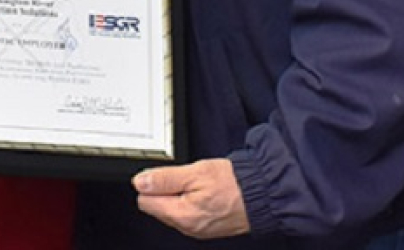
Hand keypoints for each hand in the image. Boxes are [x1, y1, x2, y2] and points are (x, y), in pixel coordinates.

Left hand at [133, 157, 249, 239]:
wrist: (262, 195)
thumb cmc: (234, 183)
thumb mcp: (196, 172)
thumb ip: (165, 179)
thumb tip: (141, 182)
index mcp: (181, 215)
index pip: (145, 201)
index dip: (151, 183)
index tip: (164, 174)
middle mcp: (187, 227)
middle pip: (157, 207)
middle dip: (164, 190)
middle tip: (184, 176)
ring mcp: (197, 230)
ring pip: (172, 210)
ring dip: (178, 195)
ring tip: (197, 182)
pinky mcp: (206, 228)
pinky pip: (186, 214)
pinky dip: (190, 201)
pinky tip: (203, 191)